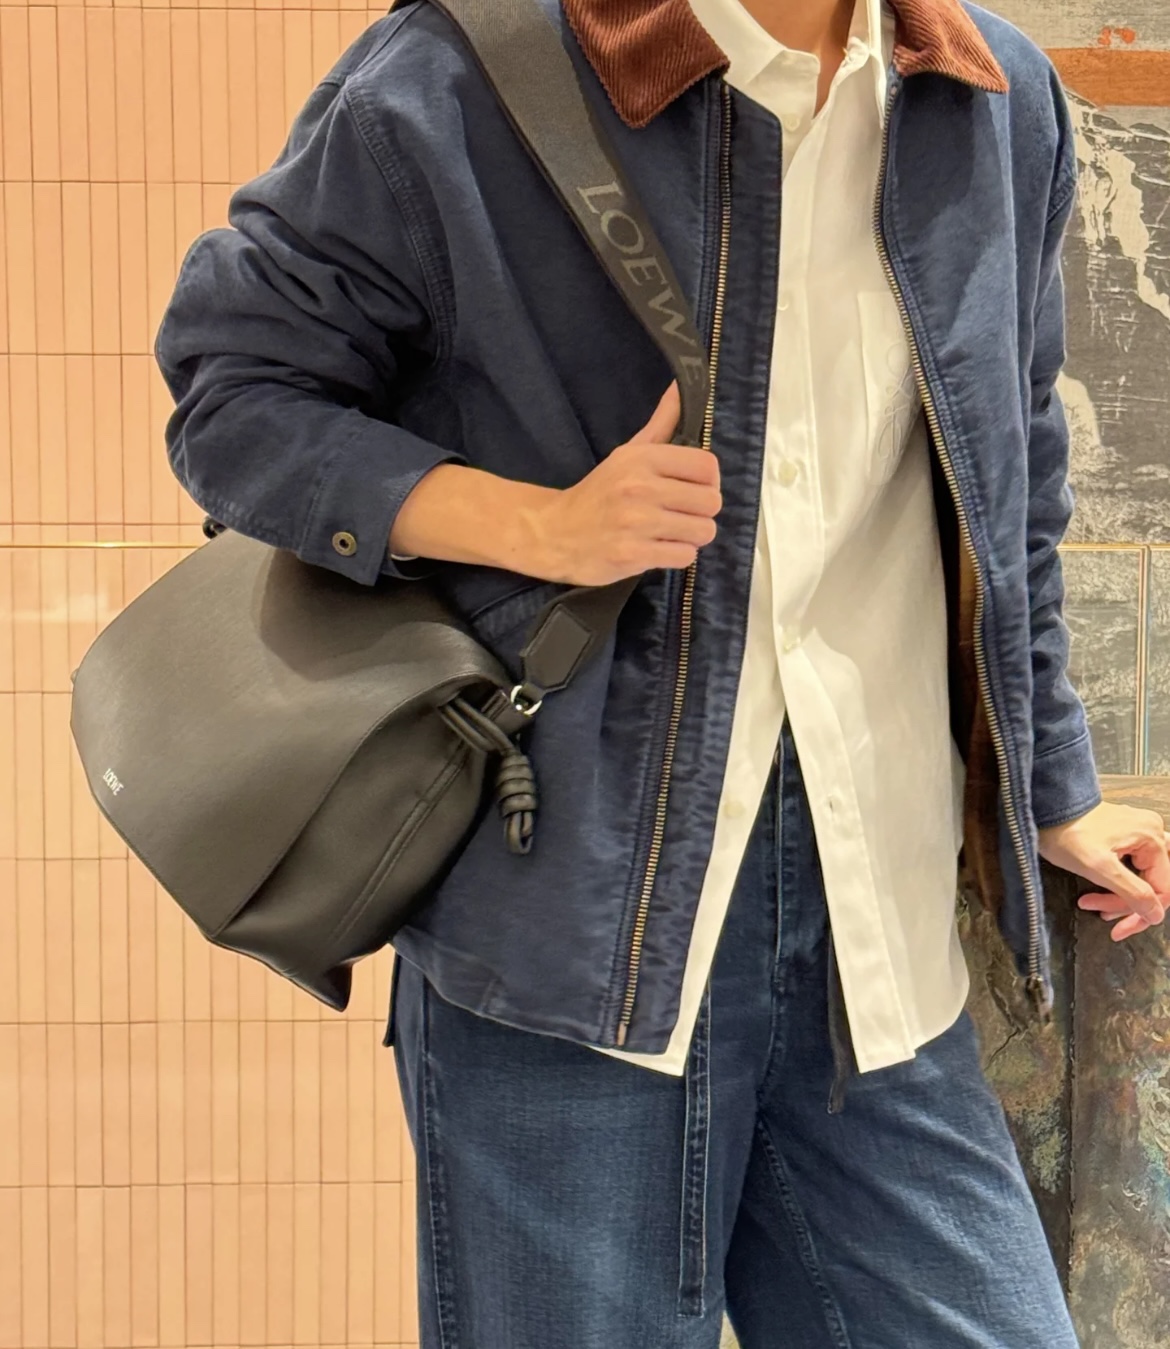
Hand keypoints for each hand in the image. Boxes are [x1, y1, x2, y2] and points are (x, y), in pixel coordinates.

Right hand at [528, 380, 721, 585]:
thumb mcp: (627, 453)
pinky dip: (676, 555)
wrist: (554, 532)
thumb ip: (661, 423)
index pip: (707, 467)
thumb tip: (680, 386)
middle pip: (711, 501)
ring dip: (691, 536)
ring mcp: (636, 523)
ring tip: (670, 532)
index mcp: (642, 459)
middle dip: (701, 512)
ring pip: (703, 531)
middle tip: (681, 514)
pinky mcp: (632, 555)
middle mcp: (640, 488)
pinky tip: (658, 548)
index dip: (709, 481)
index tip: (693, 489)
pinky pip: (684, 556)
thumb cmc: (598, 493)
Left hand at [1037, 802, 1168, 940]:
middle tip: (1099, 914)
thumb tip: (1156, 915)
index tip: (1116, 931)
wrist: (1041, 808)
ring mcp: (1138, 831)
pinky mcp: (1123, 834)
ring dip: (1120, 896)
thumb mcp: (1099, 868)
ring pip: (1141, 876)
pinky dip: (1116, 882)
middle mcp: (1152, 832)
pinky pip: (1130, 866)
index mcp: (1152, 839)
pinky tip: (1099, 892)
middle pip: (1152, 884)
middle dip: (1124, 904)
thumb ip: (1133, 892)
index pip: (1161, 891)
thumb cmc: (1065, 834)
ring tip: (1091, 904)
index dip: (1140, 915)